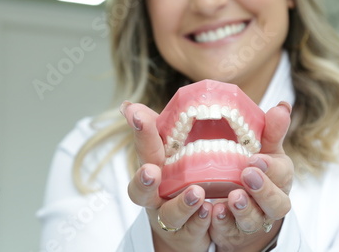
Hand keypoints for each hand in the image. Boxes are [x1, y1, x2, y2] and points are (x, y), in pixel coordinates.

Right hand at [122, 102, 211, 251]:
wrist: (185, 227)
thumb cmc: (176, 181)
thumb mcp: (168, 154)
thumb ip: (156, 129)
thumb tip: (128, 105)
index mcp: (154, 168)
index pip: (144, 148)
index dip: (140, 132)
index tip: (138, 115)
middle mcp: (155, 195)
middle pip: (141, 190)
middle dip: (144, 180)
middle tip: (152, 171)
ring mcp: (169, 216)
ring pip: (170, 213)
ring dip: (182, 203)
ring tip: (197, 192)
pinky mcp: (188, 234)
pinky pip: (194, 229)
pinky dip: (200, 221)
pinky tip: (210, 211)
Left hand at [209, 102, 292, 251]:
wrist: (244, 206)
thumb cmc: (257, 171)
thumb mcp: (264, 150)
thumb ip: (271, 131)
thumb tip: (283, 105)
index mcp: (280, 178)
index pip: (282, 175)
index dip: (270, 169)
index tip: (256, 159)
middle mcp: (271, 203)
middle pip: (276, 204)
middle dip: (263, 190)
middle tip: (247, 175)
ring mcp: (253, 219)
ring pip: (253, 220)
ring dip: (244, 210)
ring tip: (232, 197)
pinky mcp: (233, 232)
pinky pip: (229, 231)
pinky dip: (222, 223)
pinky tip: (213, 212)